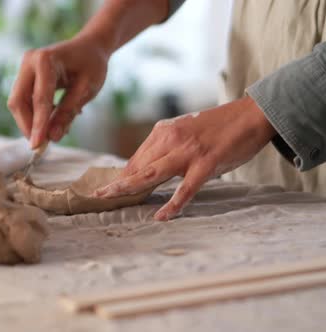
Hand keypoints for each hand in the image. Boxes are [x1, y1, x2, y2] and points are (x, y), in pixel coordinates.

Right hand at [7, 35, 108, 147]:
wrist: (89, 47)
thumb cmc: (92, 64)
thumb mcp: (87, 89)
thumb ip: (68, 112)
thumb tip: (53, 137)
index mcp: (45, 60)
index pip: (39, 99)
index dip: (38, 124)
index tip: (38, 146)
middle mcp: (29, 62)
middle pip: (18, 101)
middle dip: (27, 125)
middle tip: (41, 145)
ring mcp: (24, 69)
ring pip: (18, 103)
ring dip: (30, 122)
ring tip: (52, 132)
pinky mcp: (25, 77)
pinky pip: (23, 101)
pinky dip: (34, 115)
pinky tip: (51, 121)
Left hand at [94, 96, 276, 220]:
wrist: (250, 114)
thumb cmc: (217, 128)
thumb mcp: (185, 134)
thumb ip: (166, 150)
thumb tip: (145, 172)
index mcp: (163, 132)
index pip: (136, 160)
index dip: (121, 177)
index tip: (108, 190)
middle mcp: (170, 139)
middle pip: (137, 166)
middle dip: (116, 183)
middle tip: (97, 196)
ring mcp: (187, 151)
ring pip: (151, 174)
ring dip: (129, 187)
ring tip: (110, 199)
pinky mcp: (206, 162)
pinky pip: (186, 187)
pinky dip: (173, 203)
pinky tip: (161, 215)